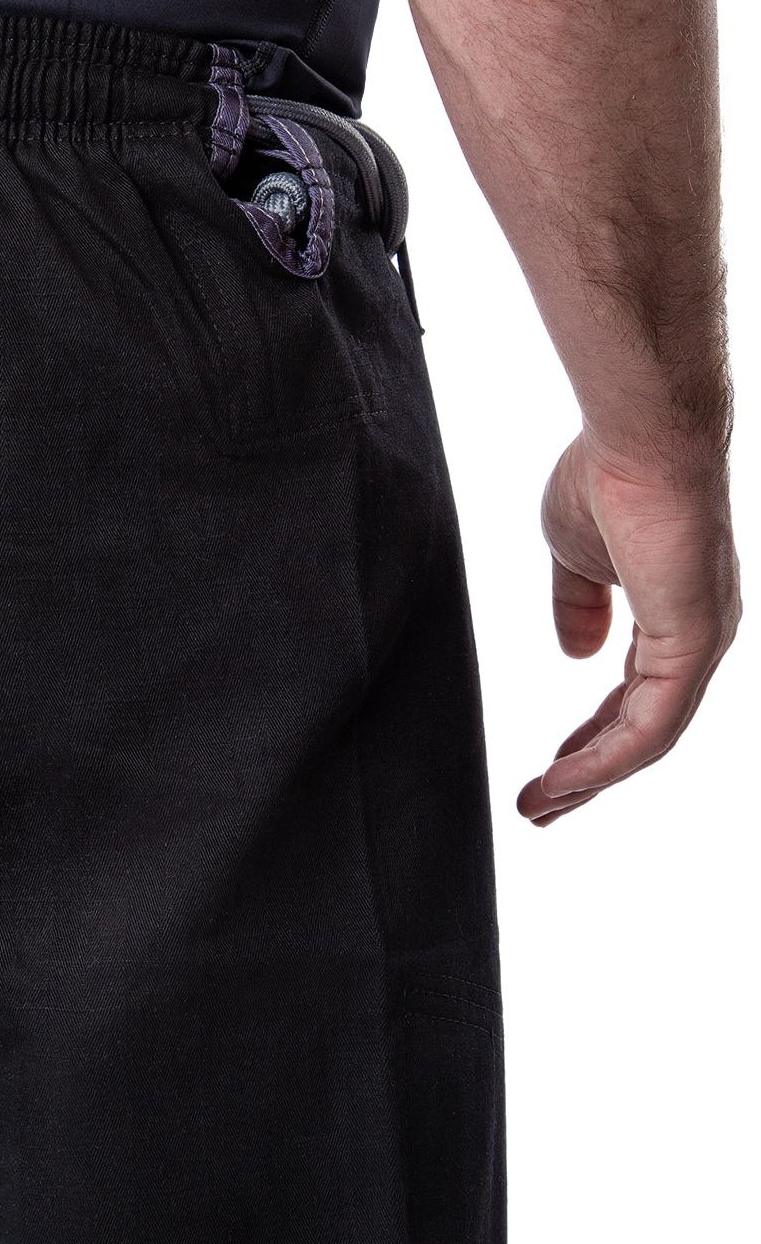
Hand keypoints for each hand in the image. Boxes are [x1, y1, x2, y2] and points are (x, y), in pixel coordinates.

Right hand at [518, 432, 740, 824]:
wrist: (641, 435)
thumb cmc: (609, 474)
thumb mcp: (575, 553)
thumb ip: (578, 604)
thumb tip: (576, 654)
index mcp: (674, 615)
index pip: (634, 695)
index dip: (590, 736)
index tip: (548, 768)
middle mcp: (700, 638)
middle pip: (644, 730)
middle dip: (589, 773)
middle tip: (542, 808)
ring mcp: (703, 646)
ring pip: (649, 739)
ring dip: (591, 780)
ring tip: (540, 808)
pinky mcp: (693, 647)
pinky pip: (652, 727)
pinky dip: (607, 761)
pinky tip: (565, 780)